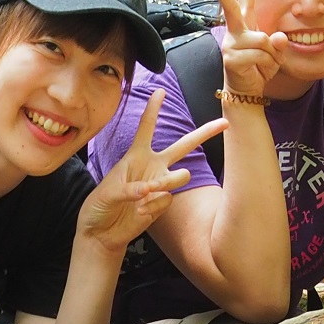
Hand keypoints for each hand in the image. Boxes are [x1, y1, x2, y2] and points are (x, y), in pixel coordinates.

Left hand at [75, 89, 226, 259]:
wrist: (103, 233)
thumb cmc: (99, 206)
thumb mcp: (107, 193)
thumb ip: (129, 188)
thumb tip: (150, 189)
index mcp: (136, 155)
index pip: (147, 127)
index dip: (153, 109)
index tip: (161, 90)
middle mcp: (153, 166)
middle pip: (183, 146)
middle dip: (204, 134)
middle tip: (224, 123)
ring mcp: (160, 185)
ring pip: (180, 175)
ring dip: (170, 180)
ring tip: (157, 187)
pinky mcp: (162, 203)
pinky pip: (166, 199)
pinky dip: (153, 206)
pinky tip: (140, 212)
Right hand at [200, 0, 289, 97]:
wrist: (246, 92)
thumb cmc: (259, 67)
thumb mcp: (275, 54)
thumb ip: (279, 44)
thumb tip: (279, 38)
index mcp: (246, 23)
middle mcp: (235, 30)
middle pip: (230, 6)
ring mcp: (231, 44)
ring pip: (262, 41)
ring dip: (271, 57)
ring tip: (263, 65)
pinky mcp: (231, 58)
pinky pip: (260, 56)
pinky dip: (266, 65)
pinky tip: (257, 71)